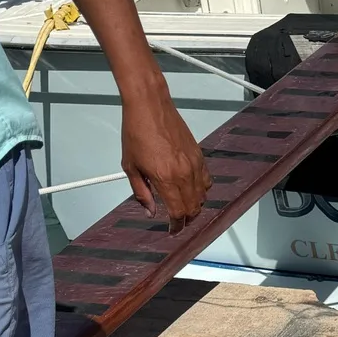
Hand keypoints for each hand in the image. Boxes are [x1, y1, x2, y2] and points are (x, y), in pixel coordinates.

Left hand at [119, 77, 210, 232]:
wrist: (149, 106)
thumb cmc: (136, 131)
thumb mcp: (130, 166)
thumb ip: (141, 192)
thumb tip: (149, 210)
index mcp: (165, 178)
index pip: (177, 212)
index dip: (176, 225)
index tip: (173, 230)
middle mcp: (183, 173)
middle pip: (193, 207)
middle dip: (187, 219)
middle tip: (179, 223)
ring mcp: (194, 164)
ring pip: (203, 196)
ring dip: (195, 206)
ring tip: (186, 209)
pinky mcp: (199, 155)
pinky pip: (207, 180)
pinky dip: (202, 190)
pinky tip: (193, 190)